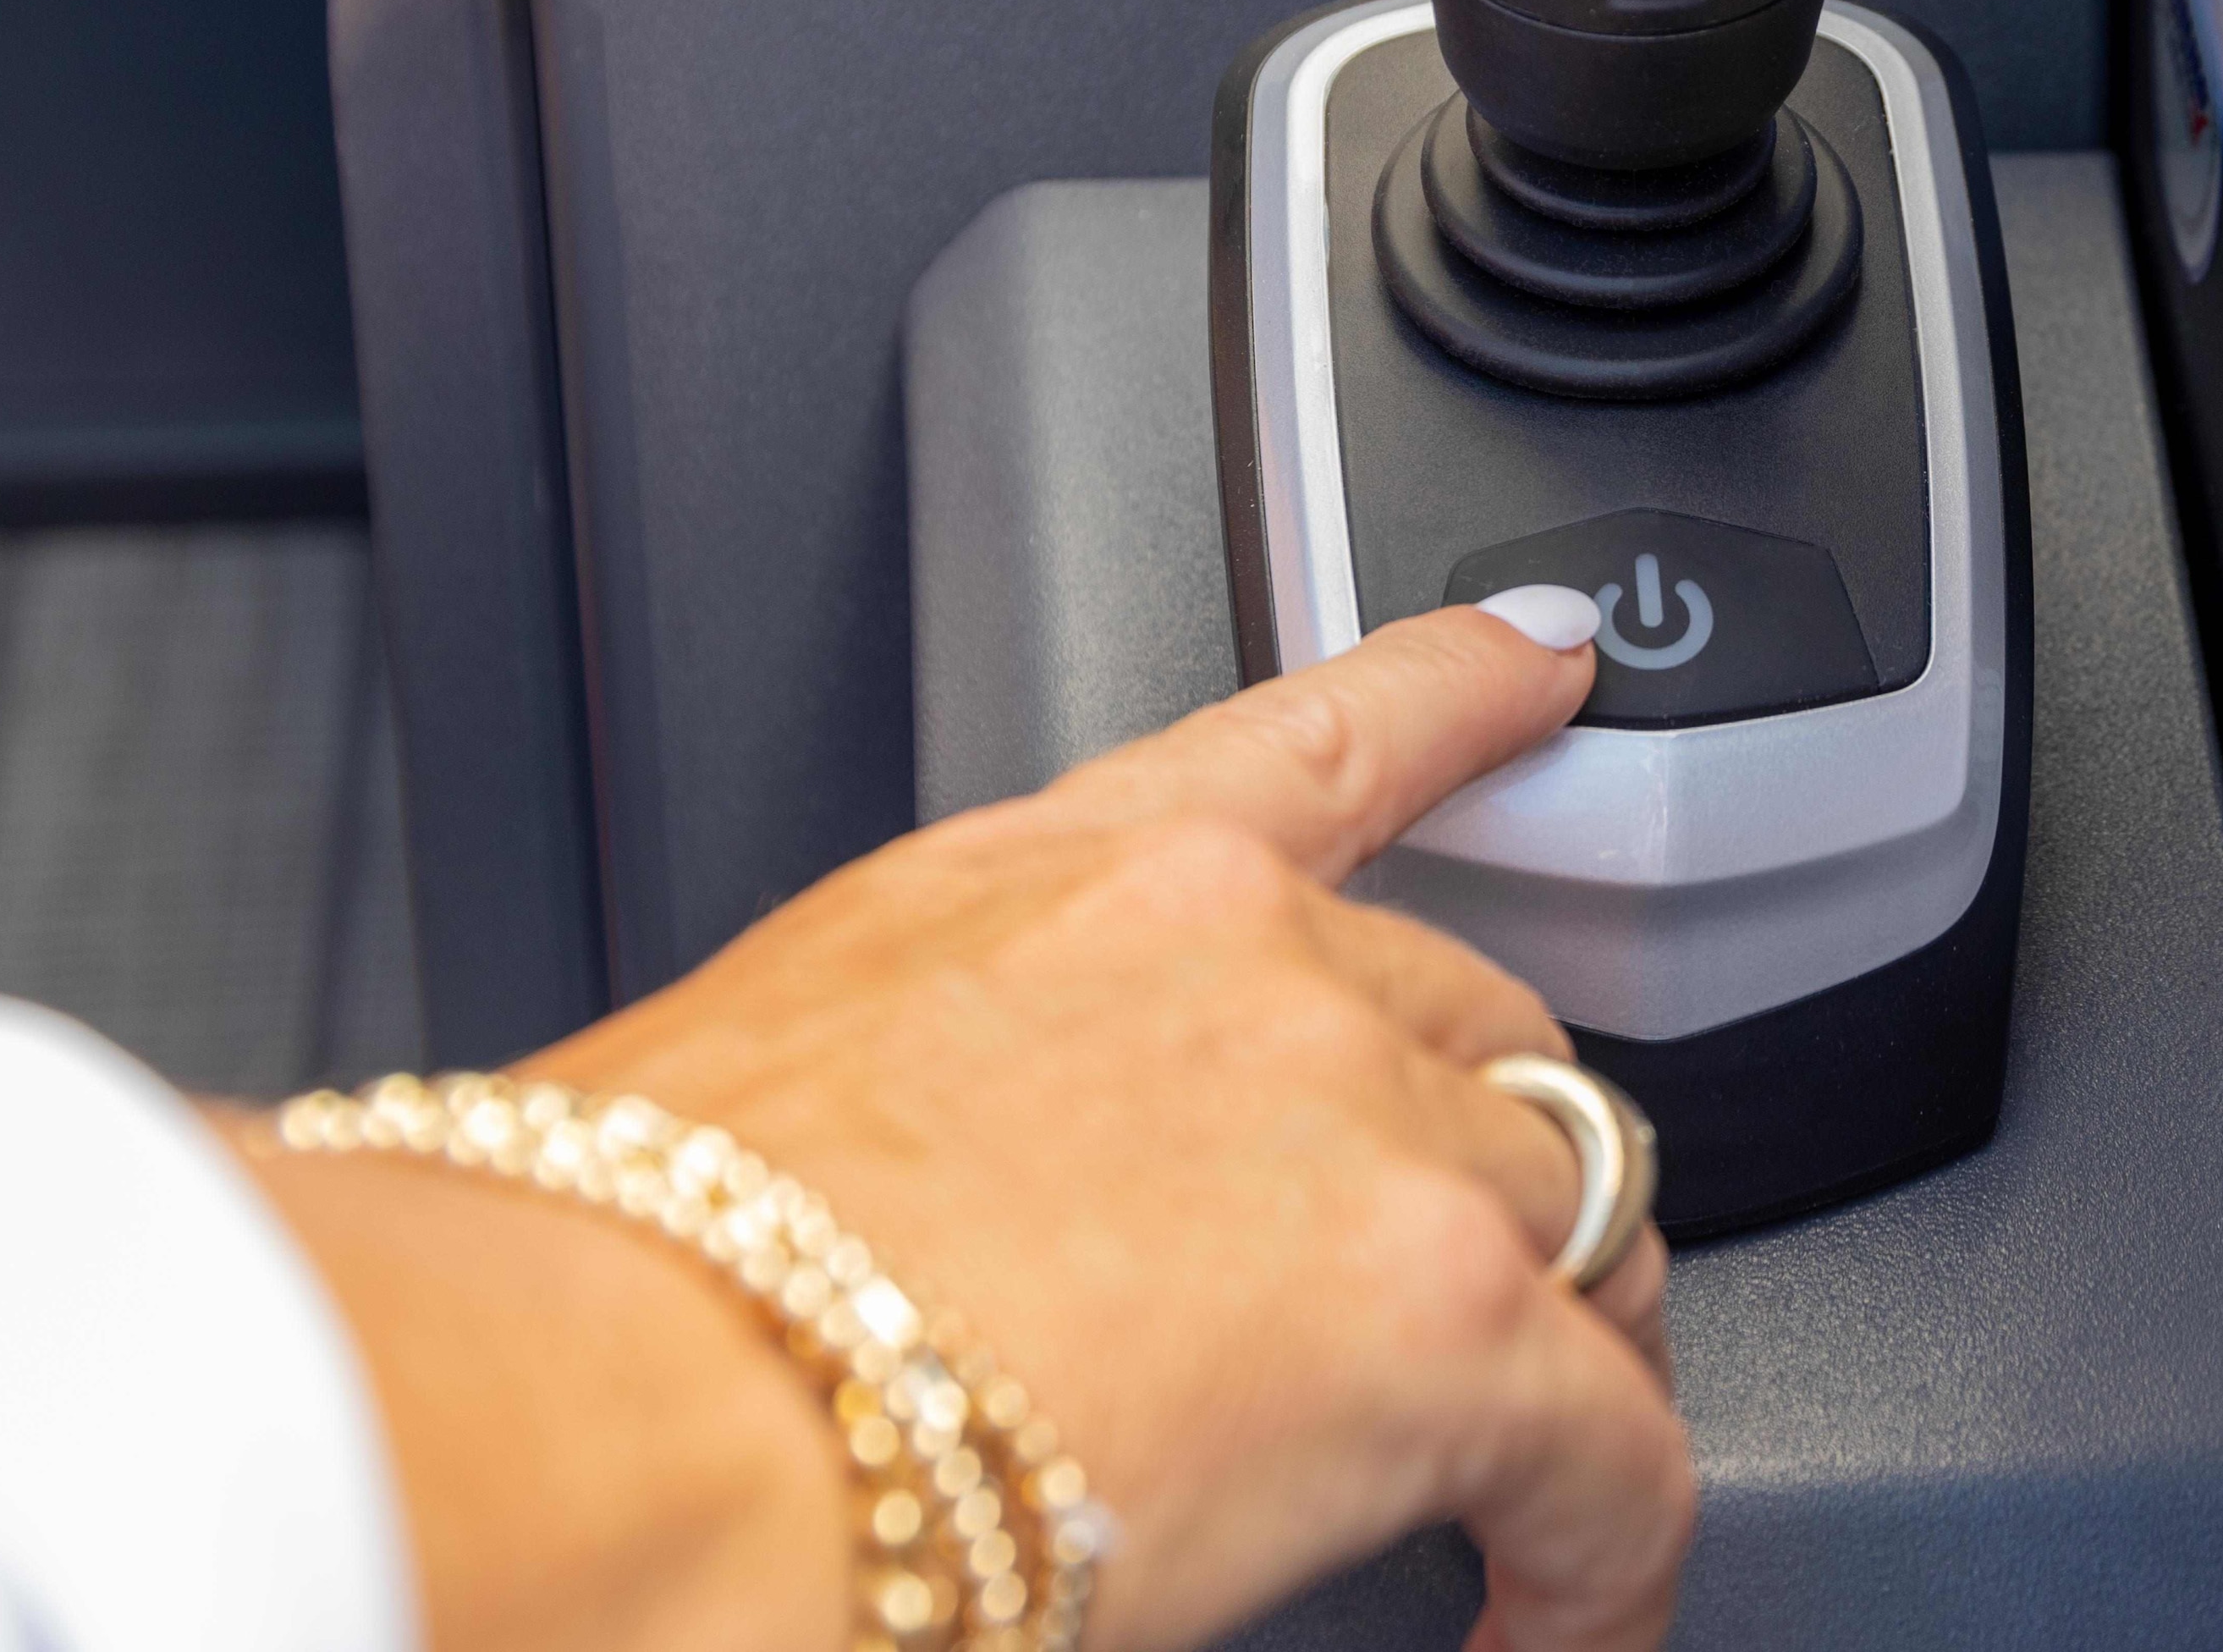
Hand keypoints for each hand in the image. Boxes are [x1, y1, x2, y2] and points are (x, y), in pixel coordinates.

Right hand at [239, 601, 1689, 1651]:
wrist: (607, 1405)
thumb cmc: (623, 1297)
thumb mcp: (794, 1092)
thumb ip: (959, 1093)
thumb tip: (974, 1224)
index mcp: (1063, 884)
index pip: (1316, 741)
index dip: (1462, 692)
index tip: (1546, 666)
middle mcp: (1238, 958)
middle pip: (1480, 1039)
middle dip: (1492, 1173)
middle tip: (1466, 1321)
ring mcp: (1358, 1121)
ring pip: (1576, 1215)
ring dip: (1560, 1352)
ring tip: (1517, 1496)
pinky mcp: (1437, 1315)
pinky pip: (1615, 1450)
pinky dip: (1605, 1561)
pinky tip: (1557, 1627)